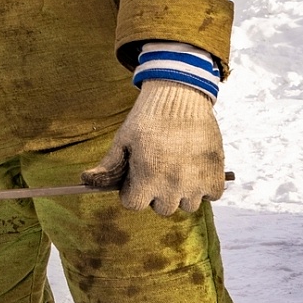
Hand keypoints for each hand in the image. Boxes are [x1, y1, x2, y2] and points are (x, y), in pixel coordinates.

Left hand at [81, 80, 224, 214]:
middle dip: (157, 193)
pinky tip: (196, 167)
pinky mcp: (216, 174)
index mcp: (146, 178)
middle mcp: (172, 185)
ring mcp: (196, 182)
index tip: (137, 176)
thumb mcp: (123, 139)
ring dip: (182, 192)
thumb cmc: (148, 117)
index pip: (134, 205)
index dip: (132, 190)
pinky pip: (212, 195)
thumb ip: (109, 165)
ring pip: (187, 205)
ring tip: (179, 168)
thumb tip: (86, 181)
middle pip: (162, 208)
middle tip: (160, 170)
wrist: (181, 95)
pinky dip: (206, 186)